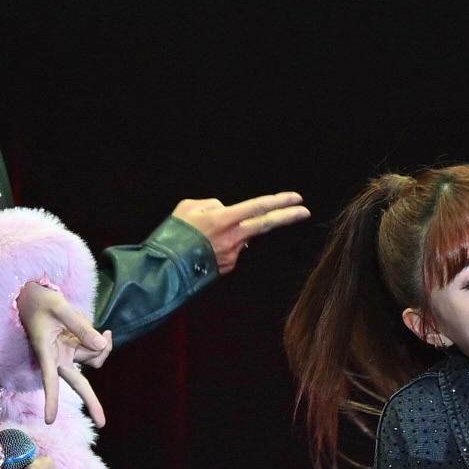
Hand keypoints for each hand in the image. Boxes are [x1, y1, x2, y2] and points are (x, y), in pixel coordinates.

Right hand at [18, 280, 110, 427]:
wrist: (33, 295)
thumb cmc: (41, 301)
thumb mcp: (60, 308)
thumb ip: (81, 327)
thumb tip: (102, 346)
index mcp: (46, 353)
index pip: (49, 380)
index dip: (50, 399)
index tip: (49, 421)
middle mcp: (58, 358)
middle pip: (78, 383)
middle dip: (91, 402)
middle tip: (102, 424)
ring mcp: (68, 354)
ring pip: (94, 360)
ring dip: (103, 349)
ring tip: (105, 332)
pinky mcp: (77, 347)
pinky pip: (97, 351)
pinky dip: (104, 344)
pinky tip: (105, 333)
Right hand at [172, 192, 311, 273]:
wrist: (163, 270)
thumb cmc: (173, 235)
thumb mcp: (187, 208)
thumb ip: (210, 204)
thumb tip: (225, 210)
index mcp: (222, 219)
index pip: (257, 207)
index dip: (278, 201)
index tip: (296, 197)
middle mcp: (232, 237)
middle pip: (266, 224)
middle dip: (288, 216)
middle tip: (305, 211)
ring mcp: (232, 255)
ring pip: (242, 237)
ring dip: (234, 232)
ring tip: (206, 236)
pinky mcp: (228, 267)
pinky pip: (231, 250)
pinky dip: (224, 245)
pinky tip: (205, 248)